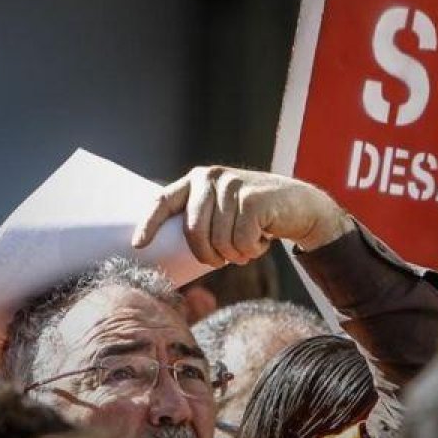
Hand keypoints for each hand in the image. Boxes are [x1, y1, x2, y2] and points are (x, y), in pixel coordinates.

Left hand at [131, 166, 353, 267]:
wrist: (299, 206)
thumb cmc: (254, 217)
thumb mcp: (222, 212)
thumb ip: (199, 220)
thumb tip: (166, 252)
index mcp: (196, 180)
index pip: (164, 200)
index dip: (149, 223)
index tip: (138, 245)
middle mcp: (211, 177)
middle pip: (194, 231)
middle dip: (208, 255)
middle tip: (223, 260)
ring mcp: (233, 185)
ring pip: (221, 241)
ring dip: (236, 254)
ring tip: (249, 243)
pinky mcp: (254, 198)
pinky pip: (242, 242)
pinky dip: (253, 250)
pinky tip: (263, 238)